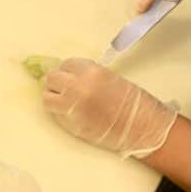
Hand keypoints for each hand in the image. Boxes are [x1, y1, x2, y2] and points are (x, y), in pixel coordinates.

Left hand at [43, 59, 179, 158]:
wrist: (142, 127)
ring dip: (54, 97)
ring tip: (63, 101)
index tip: (70, 74)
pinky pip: (55, 114)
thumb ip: (88, 75)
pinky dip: (59, 112)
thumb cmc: (132, 103)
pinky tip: (71, 113)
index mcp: (91, 72)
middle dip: (57, 82)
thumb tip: (71, 75)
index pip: (66, 64)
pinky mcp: (71, 125)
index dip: (68, 70)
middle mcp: (78, 88)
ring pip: (47, 97)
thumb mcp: (110, 78)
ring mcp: (72, 107)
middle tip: (63, 87)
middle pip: (52, 78)